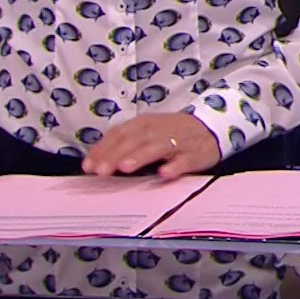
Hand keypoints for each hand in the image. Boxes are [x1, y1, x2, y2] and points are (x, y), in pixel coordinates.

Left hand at [82, 113, 217, 179]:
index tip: (88, 166)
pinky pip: (184, 160)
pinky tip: (164, 174)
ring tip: (126, 167)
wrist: (212, 128)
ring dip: (141, 156)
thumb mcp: (148, 132)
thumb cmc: (172, 134)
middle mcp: (159, 130)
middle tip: (101, 172)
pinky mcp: (195, 154)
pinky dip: (175, 166)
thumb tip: (96, 161)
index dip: (104, 149)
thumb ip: (125, 143)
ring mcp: (178, 142)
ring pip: (157, 147)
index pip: (120, 134)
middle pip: (135, 141)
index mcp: (144, 124)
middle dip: (116, 155)